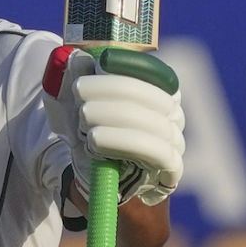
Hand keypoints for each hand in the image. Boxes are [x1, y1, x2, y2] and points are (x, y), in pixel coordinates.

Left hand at [43, 46, 184, 206]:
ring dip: (113, 116)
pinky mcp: (172, 167)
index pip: (153, 70)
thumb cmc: (93, 141)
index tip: (101, 61)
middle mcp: (172, 113)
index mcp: (157, 92)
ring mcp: (175, 140)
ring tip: (83, 118)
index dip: (130, 63)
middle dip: (111, 88)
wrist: (104, 188)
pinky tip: (95, 140)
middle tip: (78, 91)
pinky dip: (123, 142)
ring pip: (152, 122)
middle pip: (150, 94)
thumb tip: (73, 58)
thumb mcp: (74, 111)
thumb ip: (70, 84)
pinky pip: (156, 152)